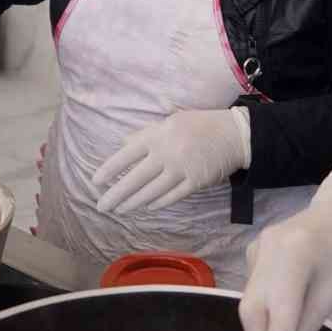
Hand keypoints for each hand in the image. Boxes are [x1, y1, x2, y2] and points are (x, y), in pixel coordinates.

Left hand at [93, 108, 249, 213]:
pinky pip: (172, 196)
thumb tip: (125, 143)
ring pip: (151, 192)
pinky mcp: (195, 182)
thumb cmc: (201, 124)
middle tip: (101, 206)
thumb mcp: (172, 120)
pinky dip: (157, 203)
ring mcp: (181, 169)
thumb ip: (147, 133)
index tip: (95, 182)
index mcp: (158, 135)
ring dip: (133, 203)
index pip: (126, 155)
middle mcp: (167, 153)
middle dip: (115, 195)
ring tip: (120, 210)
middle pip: (135, 179)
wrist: (235, 134)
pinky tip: (146, 207)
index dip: (109, 170)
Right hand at [239, 158, 331, 330]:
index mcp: (296, 255)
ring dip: (264, 328)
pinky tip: (286, 307)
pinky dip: (265, 310)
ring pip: (249, 303)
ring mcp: (256, 249)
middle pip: (252, 310)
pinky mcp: (252, 252)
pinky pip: (252, 291)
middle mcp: (267, 250)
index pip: (280, 313)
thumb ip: (312, 321)